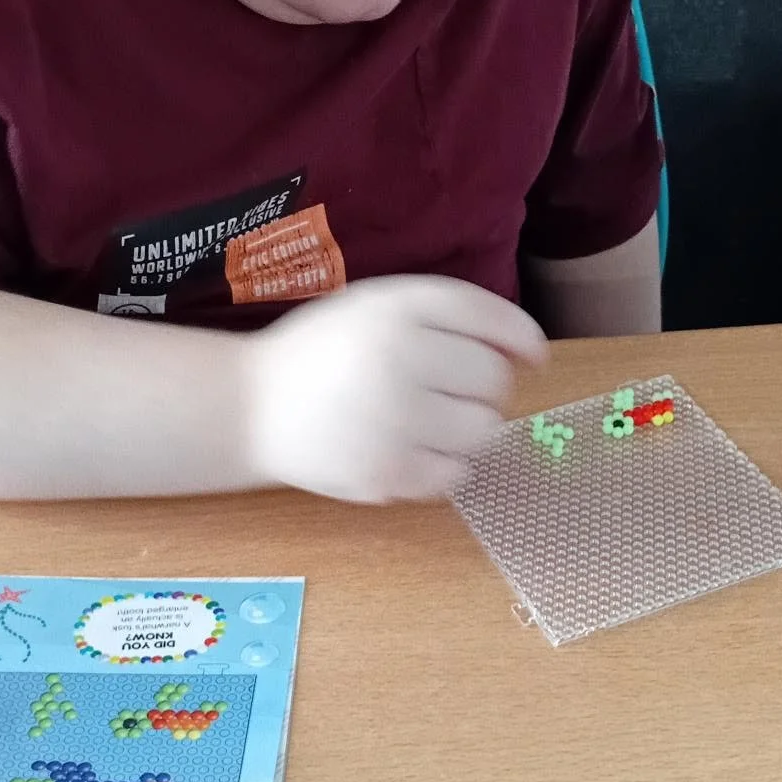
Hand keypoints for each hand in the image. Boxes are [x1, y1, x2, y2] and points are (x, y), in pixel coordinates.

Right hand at [251, 276, 546, 501]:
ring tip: (432, 422)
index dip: (523, 340)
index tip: (532, 357)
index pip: (493, 321)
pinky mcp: (384, 472)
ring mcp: (390, 419)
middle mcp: (397, 357)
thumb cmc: (326, 351)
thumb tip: (531, 351)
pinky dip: (447, 467)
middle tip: (448, 391)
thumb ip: (450, 315)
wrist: (249, 406)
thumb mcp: (379, 306)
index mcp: (397, 308)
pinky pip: (457, 475)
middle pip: (494, 381)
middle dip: (484, 388)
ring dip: (471, 429)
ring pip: (485, 432)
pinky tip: (415, 450)